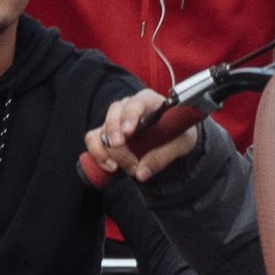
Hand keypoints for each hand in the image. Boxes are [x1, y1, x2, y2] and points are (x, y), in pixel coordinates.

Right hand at [88, 87, 205, 182]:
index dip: (130, 116)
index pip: (136, 102)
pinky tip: (111, 166)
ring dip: (112, 152)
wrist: (174, 140)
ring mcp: (116, 119)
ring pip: (102, 130)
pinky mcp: (107, 132)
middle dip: (118, 140)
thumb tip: (142, 173)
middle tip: (132, 163)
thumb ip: (163, 156)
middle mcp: (129, 106)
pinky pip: (93, 140)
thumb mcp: (182, 144)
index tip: (128, 133)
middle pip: (114, 115)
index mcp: (150, 101)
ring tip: (129, 168)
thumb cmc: (179, 135)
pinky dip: (98, 154)